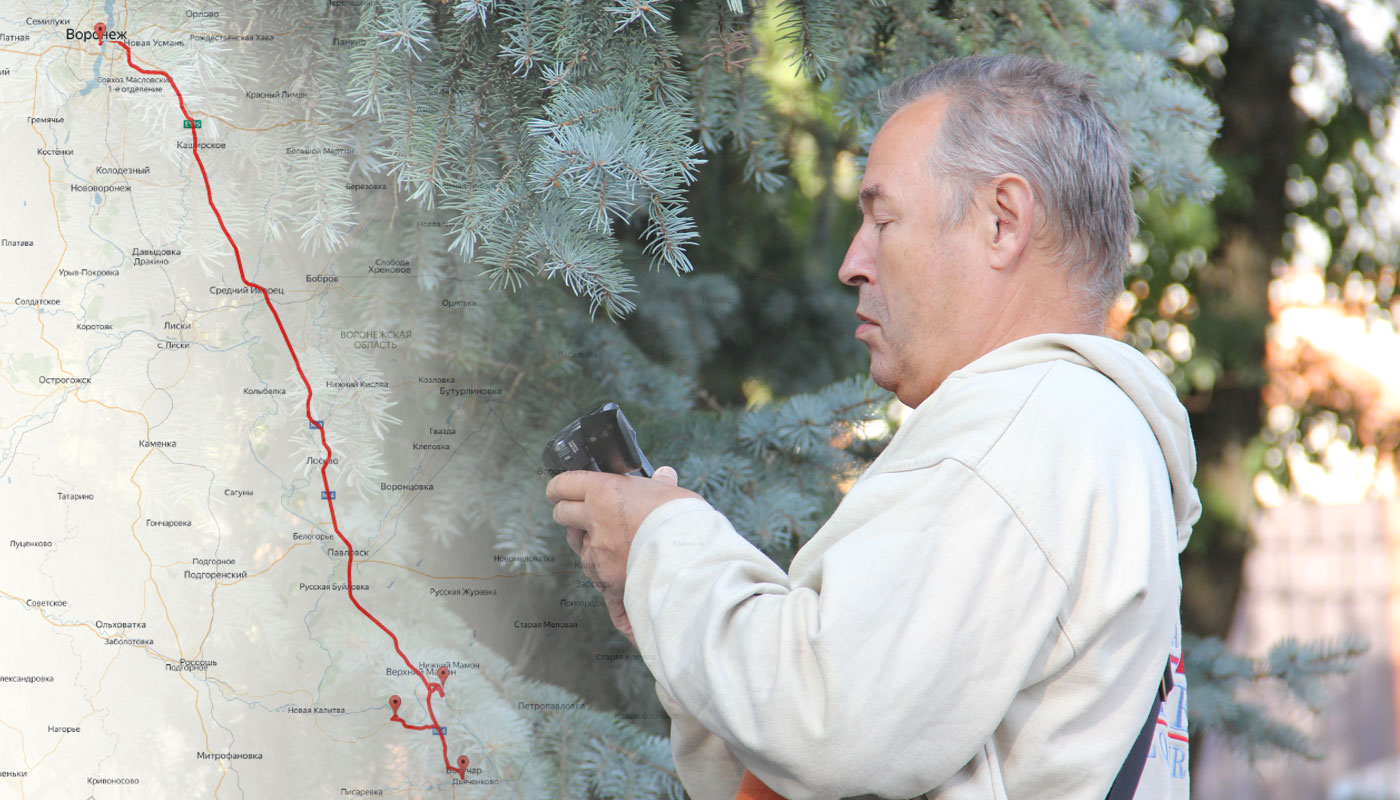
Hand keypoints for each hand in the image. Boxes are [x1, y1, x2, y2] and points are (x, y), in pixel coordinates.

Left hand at [546, 466, 699, 644]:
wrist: (689, 556)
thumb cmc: (681, 518)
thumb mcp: (669, 492)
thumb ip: (660, 485)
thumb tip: (664, 475)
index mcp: (604, 492)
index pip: (565, 484)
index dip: (558, 487)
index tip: (557, 490)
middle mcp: (595, 522)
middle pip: (563, 514)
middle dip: (566, 513)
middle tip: (574, 515)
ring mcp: (599, 555)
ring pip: (581, 552)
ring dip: (591, 550)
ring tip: (612, 550)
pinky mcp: (609, 582)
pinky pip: (604, 593)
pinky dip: (614, 601)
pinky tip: (623, 615)